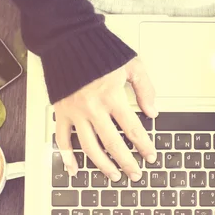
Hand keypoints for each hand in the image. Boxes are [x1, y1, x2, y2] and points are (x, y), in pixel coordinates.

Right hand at [54, 58, 157, 181]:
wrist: (69, 39)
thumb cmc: (100, 50)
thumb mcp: (132, 64)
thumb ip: (145, 89)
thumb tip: (152, 111)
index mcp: (113, 96)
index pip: (133, 129)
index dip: (144, 146)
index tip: (150, 156)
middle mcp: (94, 108)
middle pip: (113, 144)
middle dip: (127, 162)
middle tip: (135, 174)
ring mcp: (76, 112)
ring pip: (90, 147)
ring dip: (103, 165)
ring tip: (113, 175)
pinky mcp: (61, 111)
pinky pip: (62, 139)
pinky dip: (67, 156)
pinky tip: (75, 169)